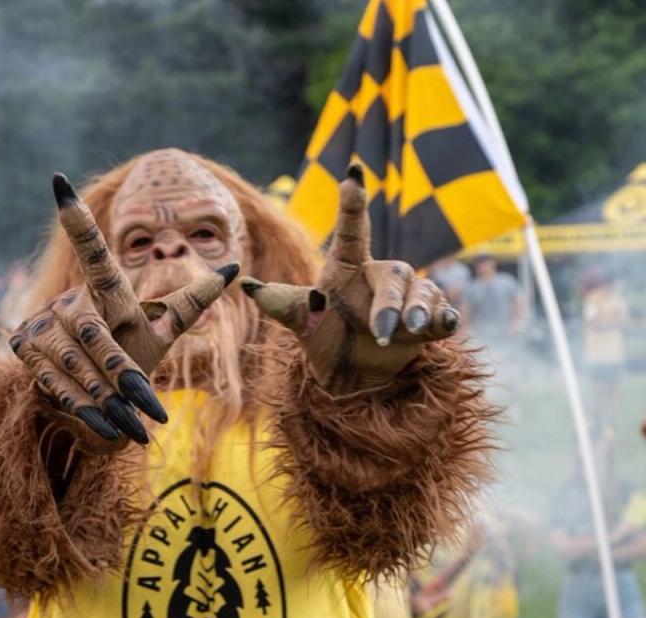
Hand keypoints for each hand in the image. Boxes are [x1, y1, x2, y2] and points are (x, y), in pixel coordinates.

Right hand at [8, 174, 238, 443]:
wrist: (91, 400)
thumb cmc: (129, 357)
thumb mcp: (161, 331)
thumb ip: (191, 302)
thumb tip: (235, 269)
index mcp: (105, 293)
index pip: (94, 255)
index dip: (79, 223)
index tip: (60, 184)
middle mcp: (70, 301)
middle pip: (96, 335)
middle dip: (123, 373)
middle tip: (148, 407)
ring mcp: (42, 325)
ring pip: (76, 361)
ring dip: (106, 397)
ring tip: (133, 425)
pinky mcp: (25, 351)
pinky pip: (55, 381)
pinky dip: (85, 409)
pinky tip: (107, 430)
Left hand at [240, 164, 459, 394]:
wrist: (350, 376)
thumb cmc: (324, 337)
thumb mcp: (302, 322)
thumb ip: (280, 303)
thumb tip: (245, 284)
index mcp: (347, 267)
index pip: (352, 228)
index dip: (352, 200)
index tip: (352, 171)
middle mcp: (379, 276)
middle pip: (395, 274)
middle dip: (390, 303)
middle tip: (381, 330)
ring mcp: (408, 297)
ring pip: (423, 292)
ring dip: (417, 312)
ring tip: (407, 332)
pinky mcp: (429, 320)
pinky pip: (443, 313)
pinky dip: (442, 319)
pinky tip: (439, 327)